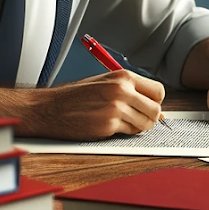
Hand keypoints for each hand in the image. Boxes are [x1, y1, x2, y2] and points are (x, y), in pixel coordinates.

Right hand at [24, 70, 164, 139]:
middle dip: (151, 117)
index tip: (148, 106)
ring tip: (123, 123)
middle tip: (139, 119)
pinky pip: (129, 132)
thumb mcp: (105, 83)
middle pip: (156, 110)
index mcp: (123, 77)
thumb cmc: (76, 96)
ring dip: (138, 127)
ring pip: (145, 124)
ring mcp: (115, 109)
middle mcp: (121, 91)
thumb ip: (131, 93)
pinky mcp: (108, 126)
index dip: (156, 101)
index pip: (158, 91)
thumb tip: (157, 112)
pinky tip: (110, 126)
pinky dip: (123, 132)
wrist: (49, 108)